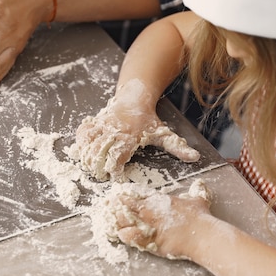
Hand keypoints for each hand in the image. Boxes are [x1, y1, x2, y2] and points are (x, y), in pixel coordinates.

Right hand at [73, 80, 199, 180]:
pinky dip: (81, 143)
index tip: (116, 177)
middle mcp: (114, 131)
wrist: (134, 98)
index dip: (115, 170)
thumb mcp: (164, 134)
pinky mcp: (94, 122)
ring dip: (88, 157)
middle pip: (99, 153)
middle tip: (100, 175)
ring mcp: (102, 126)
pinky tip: (83, 151)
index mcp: (130, 137)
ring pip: (88, 144)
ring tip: (91, 167)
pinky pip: (82, 134)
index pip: (118, 158)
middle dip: (98, 167)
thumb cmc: (148, 119)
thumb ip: (177, 148)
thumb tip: (195, 158)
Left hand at [113, 190, 211, 258]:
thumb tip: (201, 184)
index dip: (124, 196)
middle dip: (115, 206)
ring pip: (121, 220)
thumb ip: (196, 191)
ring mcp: (146, 226)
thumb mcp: (198, 200)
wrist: (201, 236)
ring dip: (116, 220)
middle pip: (123, 206)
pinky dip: (122, 234)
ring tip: (112, 220)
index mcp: (156, 200)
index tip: (117, 195)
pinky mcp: (147, 240)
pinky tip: (120, 234)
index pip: (133, 195)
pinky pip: (127, 236)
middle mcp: (148, 211)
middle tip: (109, 207)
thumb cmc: (199, 217)